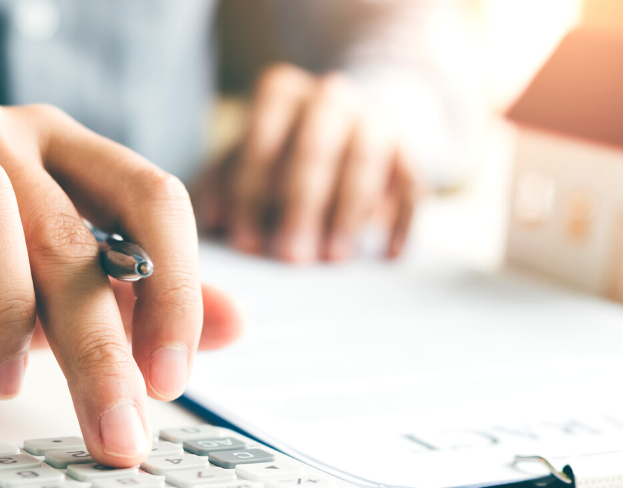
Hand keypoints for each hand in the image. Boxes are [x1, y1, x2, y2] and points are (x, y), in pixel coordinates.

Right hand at [0, 90, 242, 465]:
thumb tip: (235, 325)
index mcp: (68, 155)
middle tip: (114, 429)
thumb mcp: (46, 300)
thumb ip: (133, 304)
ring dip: (0, 308)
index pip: (153, 200)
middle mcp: (7, 131)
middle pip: (74, 230)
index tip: (171, 381)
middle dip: (99, 345)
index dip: (174, 289)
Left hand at [195, 64, 417, 262]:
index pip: (262, 141)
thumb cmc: (284, 152)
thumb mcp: (248, 158)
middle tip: (292, 258)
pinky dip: (402, 221)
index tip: (247, 244)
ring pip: (365, 162)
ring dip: (349, 213)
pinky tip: (387, 256)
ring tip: (334, 258)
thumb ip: (223, 184)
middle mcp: (330, 97)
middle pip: (315, 149)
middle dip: (302, 207)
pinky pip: (412, 184)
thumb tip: (210, 221)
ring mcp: (376, 121)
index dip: (251, 195)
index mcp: (281, 94)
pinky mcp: (411, 151)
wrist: (352, 124)